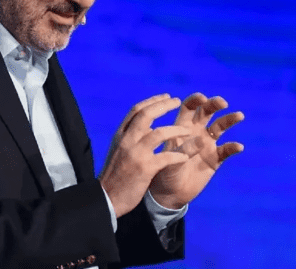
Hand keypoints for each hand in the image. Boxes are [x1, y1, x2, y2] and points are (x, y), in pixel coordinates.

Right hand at [99, 94, 192, 216]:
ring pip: (159, 133)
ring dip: (176, 130)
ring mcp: (136, 154)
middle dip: (164, 105)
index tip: (166, 97)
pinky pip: (167, 157)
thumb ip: (132, 137)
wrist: (106, 199)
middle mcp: (127, 141)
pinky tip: (185, 157)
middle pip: (146, 115)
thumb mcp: (119, 151)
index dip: (153, 101)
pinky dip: (178, 155)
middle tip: (177, 101)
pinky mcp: (145, 168)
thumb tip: (149, 126)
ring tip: (188, 131)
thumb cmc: (115, 176)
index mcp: (120, 135)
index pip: (136, 110)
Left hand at [149, 93, 243, 209]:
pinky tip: (238, 147)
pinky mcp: (215, 159)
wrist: (169, 194)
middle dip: (214, 104)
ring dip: (230, 119)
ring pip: (220, 126)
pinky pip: (226, 150)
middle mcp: (196, 132)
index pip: (189, 107)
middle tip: (223, 103)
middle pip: (207, 111)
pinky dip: (233, 147)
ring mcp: (207, 144)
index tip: (202, 98)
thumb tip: (201, 141)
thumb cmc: (163, 173)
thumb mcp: (169, 160)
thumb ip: (183, 149)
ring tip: (239, 115)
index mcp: (181, 127)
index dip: (196, 100)